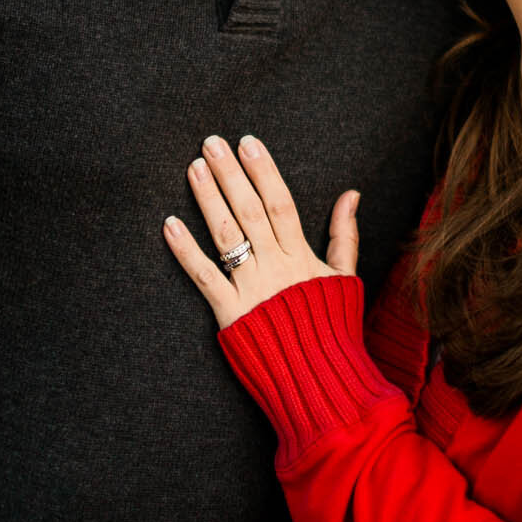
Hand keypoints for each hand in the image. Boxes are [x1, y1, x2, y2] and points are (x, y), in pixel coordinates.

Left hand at [163, 133, 358, 327]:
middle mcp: (275, 267)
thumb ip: (344, 235)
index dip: (264, 171)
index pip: (280, 203)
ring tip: (194, 168)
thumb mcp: (345, 277)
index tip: (248, 143)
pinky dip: (185, 250)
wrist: (319, 378)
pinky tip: (170, 224)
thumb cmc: (332, 326)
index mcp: (301, 256)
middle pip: (249, 211)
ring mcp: (250, 289)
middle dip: (230, 174)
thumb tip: (351, 195)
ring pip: (226, 235)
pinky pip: (204, 277)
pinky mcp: (229, 313)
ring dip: (208, 199)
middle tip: (211, 143)